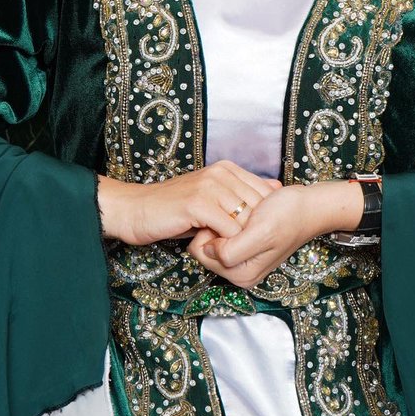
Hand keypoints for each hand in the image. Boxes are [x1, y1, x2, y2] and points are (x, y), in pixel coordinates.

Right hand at [96, 161, 281, 246]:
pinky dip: (226, 244)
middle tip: (240, 245)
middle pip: (259, 208)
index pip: (265, 194)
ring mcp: (209, 186)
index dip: (264, 218)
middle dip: (255, 231)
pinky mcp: (198, 204)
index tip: (252, 233)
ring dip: (240, 240)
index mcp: (227, 168)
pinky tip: (212, 246)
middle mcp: (221, 172)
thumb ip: (241, 193)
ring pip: (246, 220)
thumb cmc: (175, 208)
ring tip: (224, 246)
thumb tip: (277, 188)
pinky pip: (230, 230)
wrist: (136, 210)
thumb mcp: (212, 197)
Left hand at [190, 179, 363, 288]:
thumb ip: (232, 250)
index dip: (209, 230)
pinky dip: (232, 219)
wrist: (309, 206)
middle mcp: (240, 272)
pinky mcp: (247, 248)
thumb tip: (208, 250)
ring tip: (248, 212)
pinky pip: (226, 233)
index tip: (230, 216)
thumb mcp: (260, 233)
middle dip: (218, 227)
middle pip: (206, 248)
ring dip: (226, 221)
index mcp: (241, 275)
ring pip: (215, 238)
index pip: (201, 253)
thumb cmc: (288, 215)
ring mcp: (243, 260)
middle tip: (242, 213)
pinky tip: (249, 211)